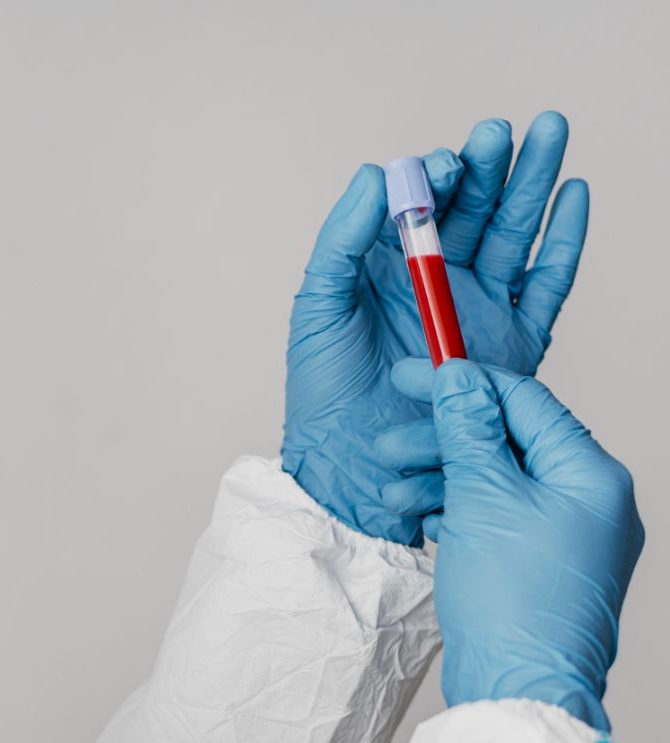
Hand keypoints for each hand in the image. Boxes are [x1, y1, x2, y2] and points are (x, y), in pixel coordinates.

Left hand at [283, 111, 587, 544]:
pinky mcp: (509, 346)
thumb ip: (342, 240)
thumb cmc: (323, 389)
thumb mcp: (318, 306)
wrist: (350, 465)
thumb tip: (373, 173)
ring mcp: (477, 311)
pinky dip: (562, 242)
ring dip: (534, 185)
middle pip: (477, 208)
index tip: (450, 161)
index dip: (442, 176)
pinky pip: (545, 286)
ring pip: (514, 234)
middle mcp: (436, 283)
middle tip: (511, 128)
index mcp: (388, 267)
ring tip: (553, 133)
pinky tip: (574, 197)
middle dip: (496, 164)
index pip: (424, 205)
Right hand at [377, 358, 643, 731]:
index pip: (524, 401)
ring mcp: (567, 537)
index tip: (414, 375)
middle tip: (391, 442)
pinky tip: (424, 519)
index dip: (462, 383)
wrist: (520, 690)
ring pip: (495, 482)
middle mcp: (590, 502)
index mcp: (591, 475)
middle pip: (506, 441)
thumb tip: (459, 377)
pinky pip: (496, 518)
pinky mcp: (540, 566)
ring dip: (441, 478)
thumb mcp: (482, 496)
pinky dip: (457, 512)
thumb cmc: (514, 601)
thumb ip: (469, 430)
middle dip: (442, 439)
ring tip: (395, 490)